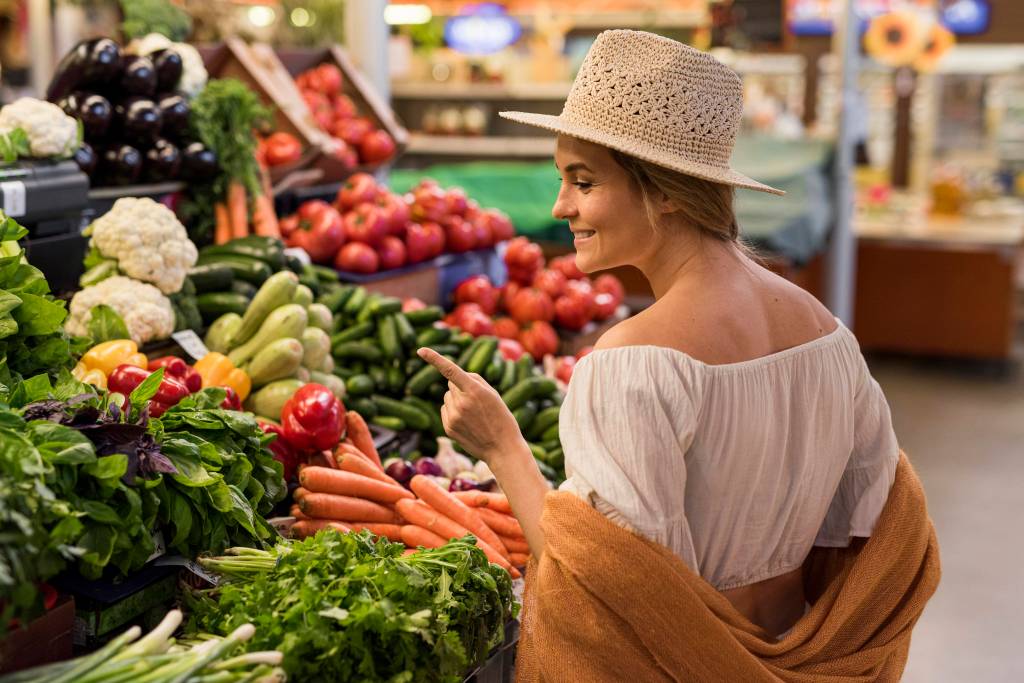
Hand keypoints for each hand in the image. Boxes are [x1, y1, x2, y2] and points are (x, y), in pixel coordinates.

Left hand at [417, 347, 522, 463]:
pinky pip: (445, 409)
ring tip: (473, 415)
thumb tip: (454, 376)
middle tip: (477, 402)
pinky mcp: (448, 428)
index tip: (421, 350)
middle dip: (460, 388)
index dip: (434, 358)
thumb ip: (474, 380)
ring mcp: (453, 416)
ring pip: (447, 398)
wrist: (503, 449)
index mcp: (475, 391)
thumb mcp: (493, 394)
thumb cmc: (501, 418)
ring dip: (456, 400)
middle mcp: (461, 403)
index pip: (450, 370)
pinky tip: (467, 422)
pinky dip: (453, 412)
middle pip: (451, 385)